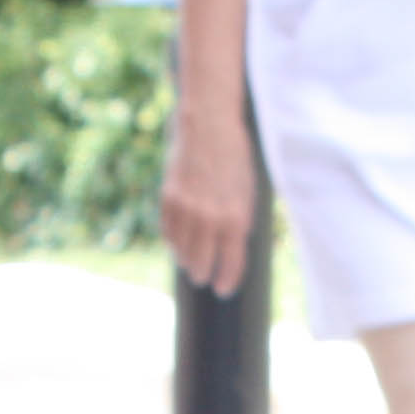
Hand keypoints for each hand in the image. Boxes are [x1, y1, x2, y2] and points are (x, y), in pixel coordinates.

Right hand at [165, 110, 259, 296]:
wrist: (208, 124)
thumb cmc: (234, 159)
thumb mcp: (247, 194)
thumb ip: (239, 226)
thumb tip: (229, 255)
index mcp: (235, 219)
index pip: (230, 266)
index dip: (227, 282)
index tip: (223, 289)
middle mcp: (209, 218)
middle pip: (200, 266)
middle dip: (203, 275)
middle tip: (205, 277)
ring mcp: (186, 209)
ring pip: (181, 253)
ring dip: (187, 260)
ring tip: (192, 260)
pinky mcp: (168, 199)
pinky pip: (168, 234)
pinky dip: (174, 241)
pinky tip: (181, 239)